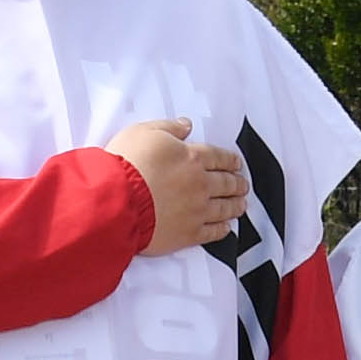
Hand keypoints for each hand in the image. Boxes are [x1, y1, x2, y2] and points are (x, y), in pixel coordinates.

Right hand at [111, 118, 251, 254]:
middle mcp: (200, 184)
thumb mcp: (144, 132)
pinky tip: (226, 228)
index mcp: (192, 158)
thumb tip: (186, 125)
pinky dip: (222, 230)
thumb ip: (169, 128)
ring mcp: (197, 210)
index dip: (230, 161)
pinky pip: (212, 233)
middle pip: (226, 184)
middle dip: (237, 184)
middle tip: (243, 185)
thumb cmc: (127, 164)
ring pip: (224, 208)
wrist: (117, 199)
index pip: (219, 157)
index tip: (237, 164)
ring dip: (235, 206)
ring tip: (241, 206)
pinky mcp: (188, 233)